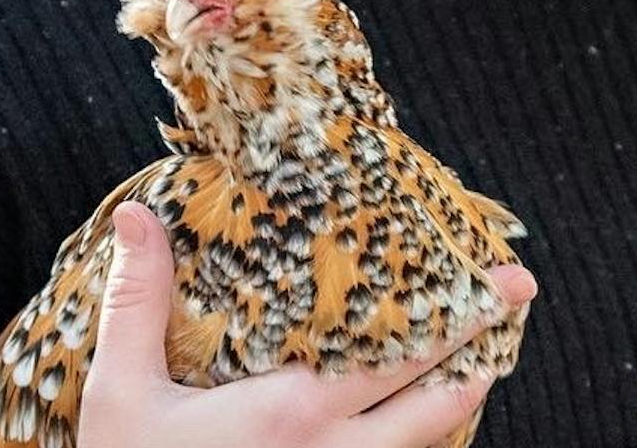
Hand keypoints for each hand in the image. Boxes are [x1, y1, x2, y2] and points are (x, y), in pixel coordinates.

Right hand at [81, 200, 537, 447]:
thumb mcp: (121, 394)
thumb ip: (136, 302)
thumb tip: (134, 213)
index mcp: (293, 413)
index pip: (398, 355)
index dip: (457, 316)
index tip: (502, 281)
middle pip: (438, 404)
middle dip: (482, 350)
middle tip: (516, 299)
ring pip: (426, 447)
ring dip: (456, 401)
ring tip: (482, 359)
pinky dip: (419, 444)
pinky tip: (419, 426)